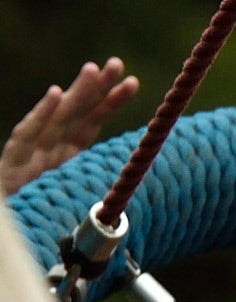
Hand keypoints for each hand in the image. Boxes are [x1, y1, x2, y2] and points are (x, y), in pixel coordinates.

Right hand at [2, 60, 141, 198]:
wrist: (14, 225)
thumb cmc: (48, 209)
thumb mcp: (81, 194)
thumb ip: (103, 183)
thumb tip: (142, 181)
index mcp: (69, 151)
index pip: (93, 121)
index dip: (111, 101)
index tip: (132, 82)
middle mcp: (53, 145)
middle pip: (77, 111)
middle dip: (97, 86)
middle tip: (116, 63)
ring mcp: (33, 150)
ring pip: (57, 116)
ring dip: (76, 92)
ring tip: (93, 69)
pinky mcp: (15, 159)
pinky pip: (29, 133)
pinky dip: (42, 114)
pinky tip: (56, 94)